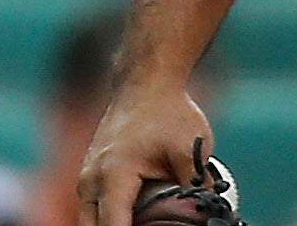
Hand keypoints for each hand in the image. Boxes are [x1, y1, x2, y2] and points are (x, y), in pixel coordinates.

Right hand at [78, 88, 212, 225]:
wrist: (145, 83)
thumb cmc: (168, 113)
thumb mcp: (190, 151)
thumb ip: (196, 187)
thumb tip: (208, 215)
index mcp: (114, 173)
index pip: (113, 225)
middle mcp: (92, 177)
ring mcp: (87, 174)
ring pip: (89, 217)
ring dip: (110, 224)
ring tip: (148, 221)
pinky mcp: (92, 172)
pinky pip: (94, 206)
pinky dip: (109, 216)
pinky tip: (139, 216)